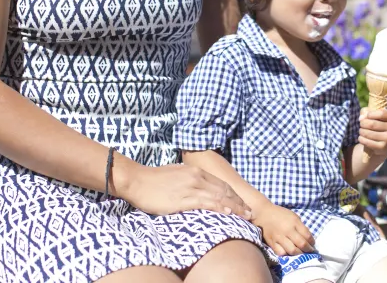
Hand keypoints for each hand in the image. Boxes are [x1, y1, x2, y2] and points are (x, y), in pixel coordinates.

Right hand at [116, 162, 253, 221]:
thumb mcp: (177, 174)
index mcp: (196, 171)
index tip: (243, 204)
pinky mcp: (182, 199)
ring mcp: (190, 187)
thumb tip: (199, 187)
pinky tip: (228, 214)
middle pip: (224, 191)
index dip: (234, 195)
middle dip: (239, 203)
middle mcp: (196, 177)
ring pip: (219, 197)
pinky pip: (206, 203)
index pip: (221, 184)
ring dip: (234, 207)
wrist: (136, 180)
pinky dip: (219, 208)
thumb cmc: (154, 180)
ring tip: (245, 216)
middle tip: (250, 213)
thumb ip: (190, 179)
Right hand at [256, 204, 314, 255]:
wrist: (263, 213)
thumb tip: (307, 238)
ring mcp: (279, 238)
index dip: (312, 242)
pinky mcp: (272, 243)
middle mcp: (287, 230)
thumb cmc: (280, 214)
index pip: (307, 235)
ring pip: (292, 251)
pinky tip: (289, 253)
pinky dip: (287, 254)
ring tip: (301, 253)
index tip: (313, 244)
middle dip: (308, 249)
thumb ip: (300, 227)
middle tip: (309, 251)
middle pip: (301, 244)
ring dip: (299, 254)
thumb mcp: (293, 216)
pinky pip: (281, 253)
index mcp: (294, 222)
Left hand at [357, 107, 386, 157]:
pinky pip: (367, 142)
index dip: (370, 114)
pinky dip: (361, 139)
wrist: (382, 144)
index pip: (381, 113)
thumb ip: (366, 112)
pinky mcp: (383, 147)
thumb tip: (361, 118)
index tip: (367, 116)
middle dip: (363, 123)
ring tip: (361, 131)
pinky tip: (361, 138)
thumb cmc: (377, 127)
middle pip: (372, 124)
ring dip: (361, 131)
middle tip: (361, 125)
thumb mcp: (373, 116)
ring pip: (368, 133)